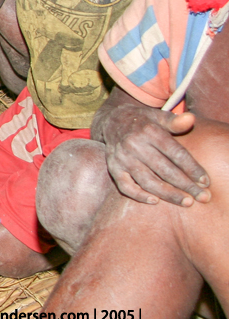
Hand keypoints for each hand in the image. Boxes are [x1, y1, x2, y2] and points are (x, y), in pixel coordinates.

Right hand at [94, 105, 210, 205]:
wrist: (112, 120)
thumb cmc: (144, 121)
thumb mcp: (159, 117)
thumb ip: (176, 121)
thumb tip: (191, 119)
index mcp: (149, 131)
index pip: (175, 153)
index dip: (192, 169)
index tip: (205, 181)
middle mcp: (134, 144)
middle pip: (164, 169)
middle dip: (185, 185)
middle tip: (201, 197)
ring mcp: (122, 157)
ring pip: (147, 180)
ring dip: (168, 194)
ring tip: (185, 202)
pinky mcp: (113, 167)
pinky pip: (125, 186)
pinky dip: (139, 195)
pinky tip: (155, 201)